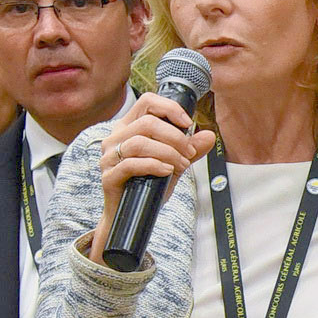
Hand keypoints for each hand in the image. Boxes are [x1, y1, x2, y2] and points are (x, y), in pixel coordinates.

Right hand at [88, 92, 218, 262]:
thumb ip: (190, 149)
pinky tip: (168, 171)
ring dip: (168, 152)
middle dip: (175, 137)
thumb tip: (209, 135)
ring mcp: (109, 157)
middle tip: (189, 154)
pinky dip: (154, 165)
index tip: (188, 124)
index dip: (169, 108)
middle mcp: (115, 138)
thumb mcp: (174, 164)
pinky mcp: (108, 176)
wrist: (132, 215)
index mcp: (128, 128)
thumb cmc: (149, 185)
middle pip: (147, 122)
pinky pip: (131, 164)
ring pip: (139, 142)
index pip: (146, 102)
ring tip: (182, 166)